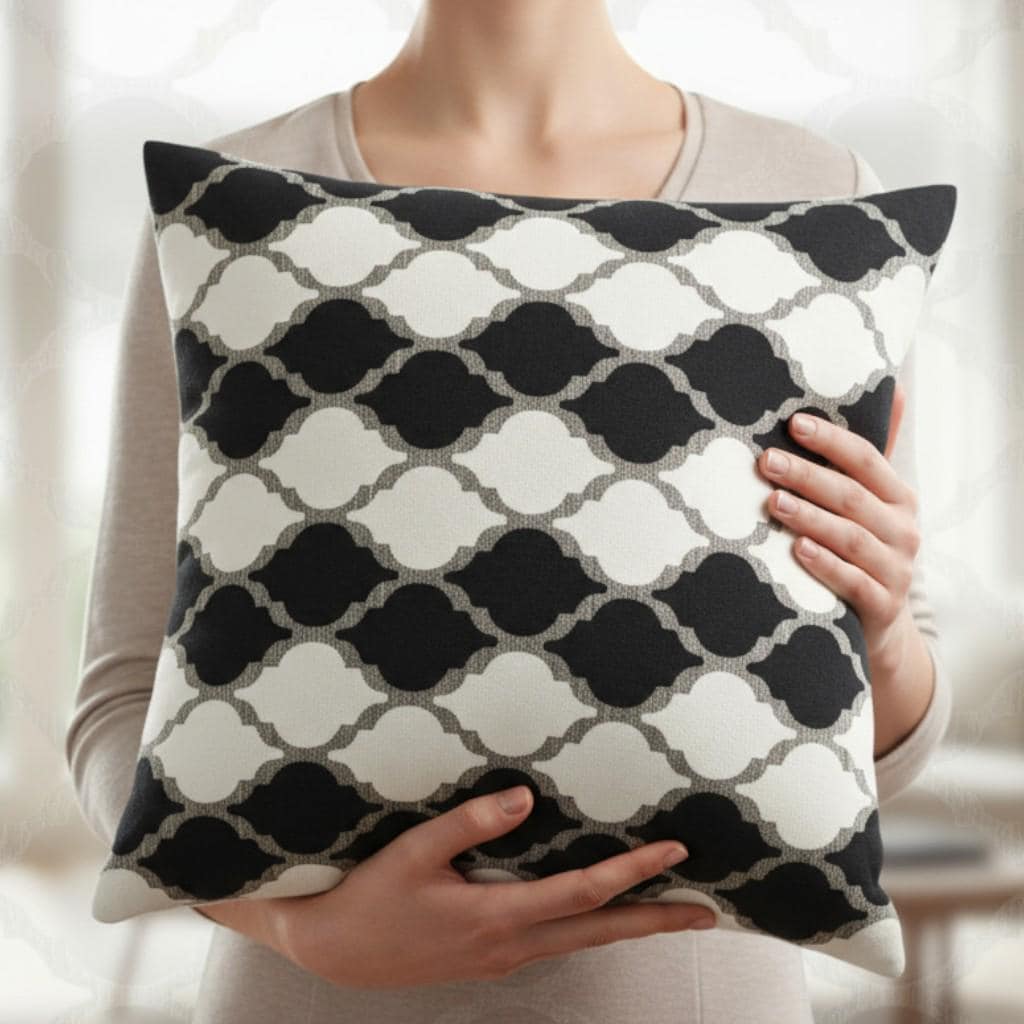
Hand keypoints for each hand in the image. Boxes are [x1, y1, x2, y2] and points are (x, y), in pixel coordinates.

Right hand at [194, 785, 714, 988]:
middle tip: (709, 913)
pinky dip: (593, 927)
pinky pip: (559, 941)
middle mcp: (511, 944)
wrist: (334, 951)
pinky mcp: (492, 957)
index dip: (633, 872)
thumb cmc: (371, 897)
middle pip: (600, 931)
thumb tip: (524, 798)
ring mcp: (503, 957)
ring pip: (583, 940)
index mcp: (497, 916)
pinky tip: (600, 916)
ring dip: (629, 926)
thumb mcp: (413, 853)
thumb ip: (469, 823)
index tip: (675, 851)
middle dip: (656, 921)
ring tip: (668, 913)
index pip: (584, 892)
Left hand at [757, 385, 918, 669]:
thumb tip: (896, 386)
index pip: (866, 460)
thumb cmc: (863, 550)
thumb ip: (873, 456)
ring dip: (810, 518)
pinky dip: (825, 564)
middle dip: (807, 476)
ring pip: (850, 538)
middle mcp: (903, 530)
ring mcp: (896, 570)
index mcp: (899, 498)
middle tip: (766, 461)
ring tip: (773, 502)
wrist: (881, 626)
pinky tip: (797, 550)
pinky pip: (852, 582)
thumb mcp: (873, 504)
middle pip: (851, 496)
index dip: (831, 441)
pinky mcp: (881, 605)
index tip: (793, 423)